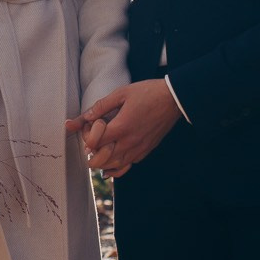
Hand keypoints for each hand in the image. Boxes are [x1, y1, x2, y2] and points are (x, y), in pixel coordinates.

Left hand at [67, 79, 181, 177]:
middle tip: (88, 145)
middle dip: (91, 155)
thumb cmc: (148, 93)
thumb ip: (102, 106)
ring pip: (115, 166)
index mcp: (121, 127)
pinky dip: (117, 167)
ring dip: (103, 162)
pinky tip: (112, 162)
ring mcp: (139, 148)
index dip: (86, 137)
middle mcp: (129, 142)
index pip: (95, 143)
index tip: (87, 129)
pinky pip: (128, 165)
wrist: (174, 99)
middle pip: (102, 160)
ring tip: (98, 154)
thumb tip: (86, 116)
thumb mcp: (122, 93)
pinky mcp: (146, 150)